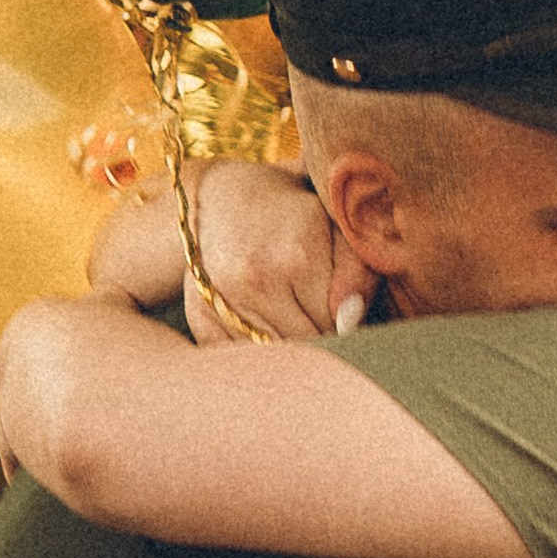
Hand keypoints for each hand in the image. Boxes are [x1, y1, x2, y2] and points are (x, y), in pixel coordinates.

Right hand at [182, 159, 374, 347]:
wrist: (224, 199)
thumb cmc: (291, 217)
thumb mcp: (335, 228)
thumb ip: (357, 274)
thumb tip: (349, 323)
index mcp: (297, 255)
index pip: (334, 326)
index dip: (342, 324)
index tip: (338, 308)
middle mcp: (255, 279)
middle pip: (304, 345)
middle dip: (316, 338)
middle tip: (312, 313)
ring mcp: (222, 299)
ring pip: (272, 358)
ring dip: (285, 348)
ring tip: (285, 315)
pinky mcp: (198, 316)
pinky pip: (238, 359)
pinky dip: (253, 353)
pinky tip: (257, 324)